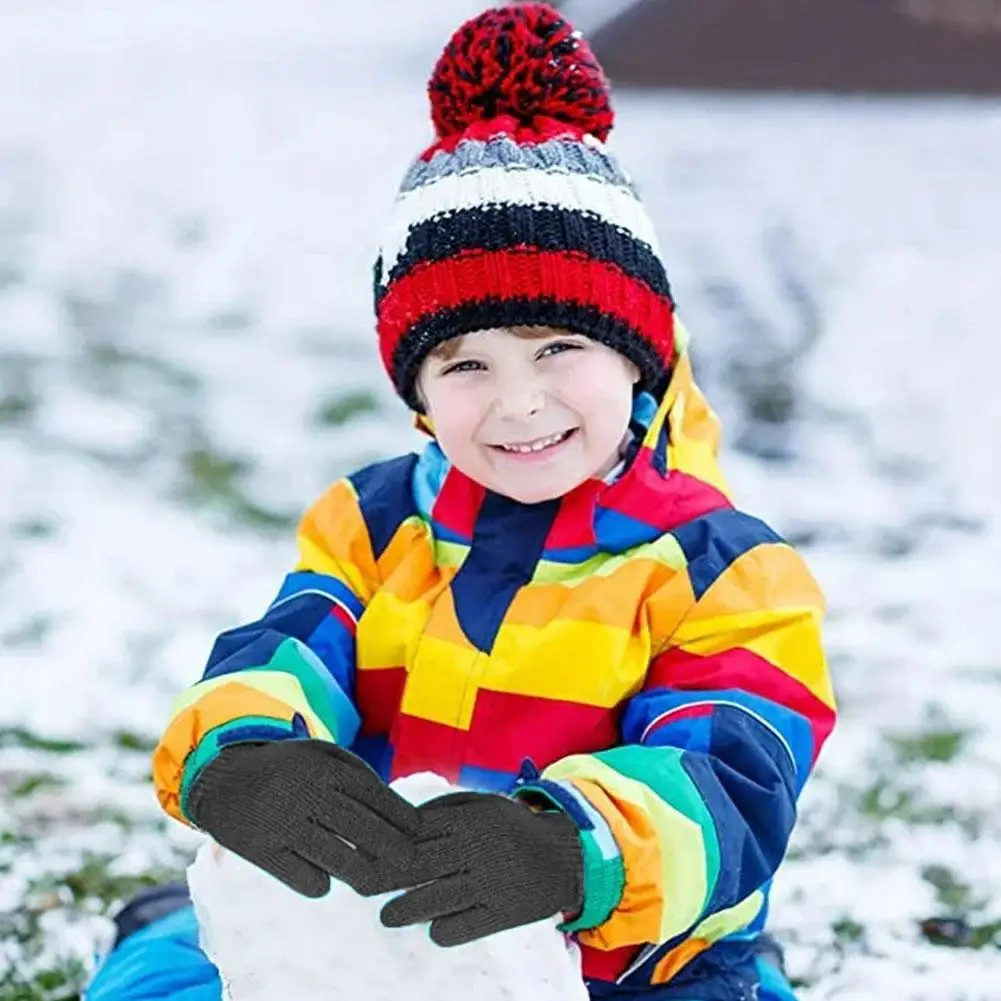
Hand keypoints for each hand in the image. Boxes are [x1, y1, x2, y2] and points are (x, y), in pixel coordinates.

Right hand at [186, 740, 420, 898]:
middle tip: (409, 863)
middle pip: (362, 829)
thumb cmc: (286, 767)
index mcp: (324, 770)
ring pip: (337, 859)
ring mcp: (284, 824)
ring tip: (374, 881)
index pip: (373, 795)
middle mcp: (307, 795)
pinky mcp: (263, 851)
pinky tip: (326, 880)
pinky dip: (319, 883)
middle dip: (392, 848)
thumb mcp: (320, 754)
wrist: (222, 779)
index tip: (419, 830)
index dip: (400, 815)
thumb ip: (356, 773)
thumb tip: (393, 806)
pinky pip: (303, 878)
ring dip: (362, 874)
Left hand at [379, 791, 582, 946]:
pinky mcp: (502, 912)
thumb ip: (443, 808)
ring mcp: (488, 882)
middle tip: (362, 887)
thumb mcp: (482, 804)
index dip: (387, 843)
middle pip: (417, 865)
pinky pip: (462, 927)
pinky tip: (433, 927)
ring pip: (434, 899)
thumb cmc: (512, 827)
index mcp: (468, 819)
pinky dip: (442, 929)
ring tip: (388, 916)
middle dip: (384, 878)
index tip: (365, 852)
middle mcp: (475, 848)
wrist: (564, 856)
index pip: (416, 831)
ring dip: (405, 910)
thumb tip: (400, 819)